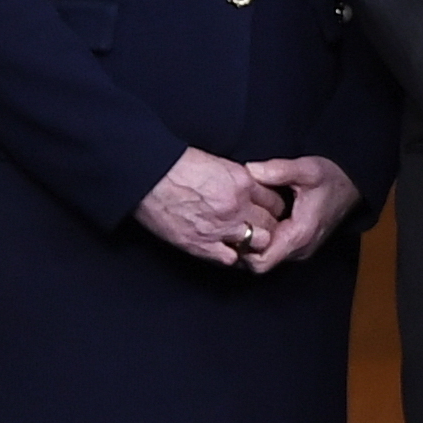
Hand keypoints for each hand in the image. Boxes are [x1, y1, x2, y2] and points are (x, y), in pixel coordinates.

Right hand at [137, 147, 277, 264]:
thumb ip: (237, 179)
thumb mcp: (217, 163)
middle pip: (271, 223)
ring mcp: (221, 227)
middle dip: (269, 227)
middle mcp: (237, 206)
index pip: (275, 200)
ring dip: (254, 243)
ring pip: (258, 243)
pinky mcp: (202, 244)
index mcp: (242, 182)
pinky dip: (231, 256)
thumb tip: (249, 190)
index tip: (269, 212)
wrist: (147, 177)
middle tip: (263, 229)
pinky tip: (227, 250)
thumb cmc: (175, 166)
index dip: (273, 208)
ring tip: (248, 242)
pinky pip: (230, 259)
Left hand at [227, 155, 362, 274]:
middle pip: (259, 263)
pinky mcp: (299, 244)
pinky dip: (262, 240)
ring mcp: (300, 249)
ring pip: (266, 258)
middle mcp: (299, 249)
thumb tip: (250, 170)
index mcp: (298, 235)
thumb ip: (278, 170)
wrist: (354, 185)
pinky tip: (255, 221)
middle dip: (242, 247)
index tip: (232, 229)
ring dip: (252, 244)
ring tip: (240, 221)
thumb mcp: (308, 169)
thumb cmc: (332, 178)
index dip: (241, 249)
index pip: (260, 262)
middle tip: (230, 224)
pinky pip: (274, 250)